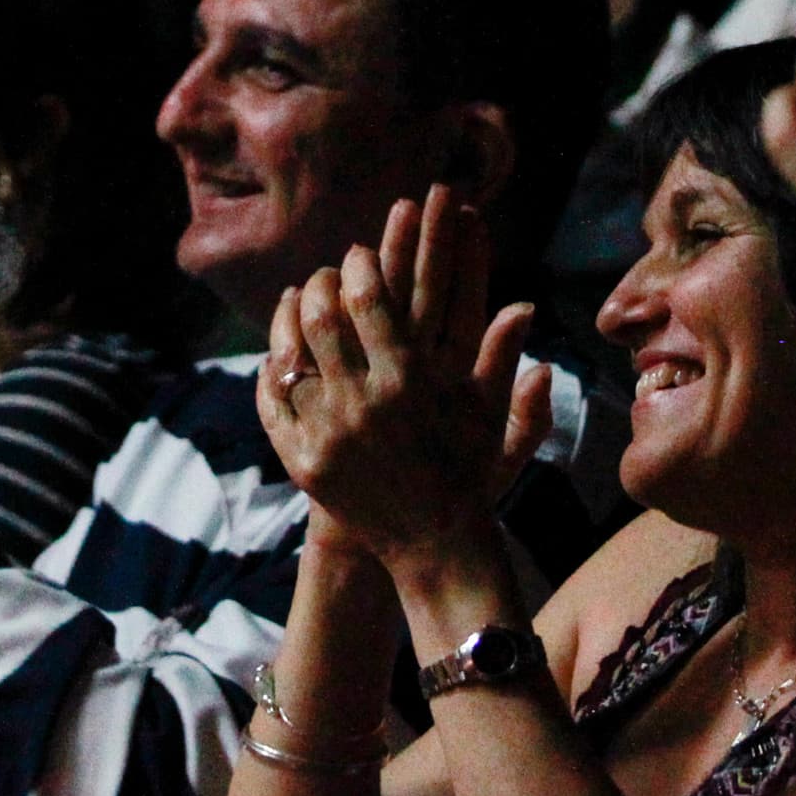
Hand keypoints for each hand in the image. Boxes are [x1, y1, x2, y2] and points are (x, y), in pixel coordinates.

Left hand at [255, 187, 550, 577]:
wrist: (431, 542)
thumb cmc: (467, 471)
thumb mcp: (487, 413)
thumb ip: (500, 356)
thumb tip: (524, 302)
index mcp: (408, 383)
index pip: (368, 300)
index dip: (360, 265)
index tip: (360, 252)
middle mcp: (360, 405)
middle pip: (321, 317)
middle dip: (322, 282)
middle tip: (329, 272)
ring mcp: (325, 434)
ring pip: (289, 354)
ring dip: (290, 315)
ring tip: (300, 297)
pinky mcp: (300, 461)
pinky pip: (270, 401)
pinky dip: (270, 368)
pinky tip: (278, 349)